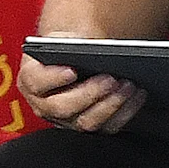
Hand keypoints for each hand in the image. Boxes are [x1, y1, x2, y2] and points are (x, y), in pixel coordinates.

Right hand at [16, 54, 143, 135]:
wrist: (73, 59)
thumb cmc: (66, 48)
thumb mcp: (62, 40)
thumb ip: (67, 43)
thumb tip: (86, 46)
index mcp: (31, 80)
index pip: (36, 82)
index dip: (53, 78)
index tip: (72, 70)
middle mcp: (44, 105)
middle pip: (62, 107)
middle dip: (89, 93)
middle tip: (110, 78)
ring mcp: (66, 121)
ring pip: (86, 122)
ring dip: (110, 104)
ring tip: (127, 85)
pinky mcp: (88, 126)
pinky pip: (107, 127)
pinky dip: (125, 111)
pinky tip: (137, 94)